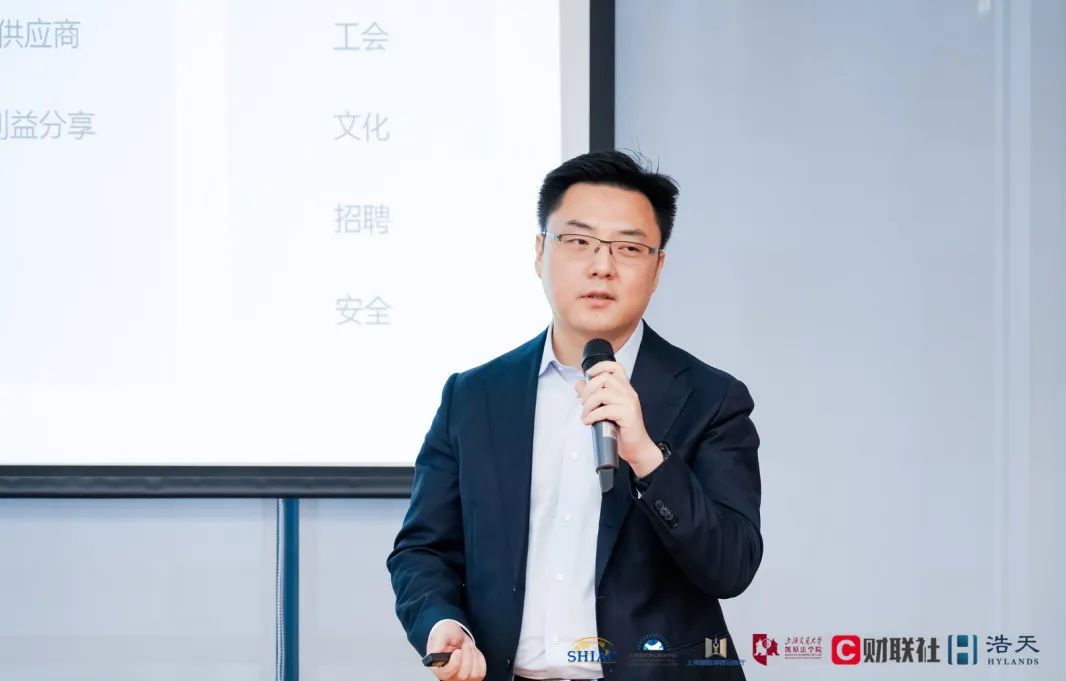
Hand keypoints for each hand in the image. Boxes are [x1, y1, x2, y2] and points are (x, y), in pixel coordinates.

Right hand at [426, 620, 485, 680]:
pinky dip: (479, 660)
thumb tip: (437, 651)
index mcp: (438, 668)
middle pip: (463, 675)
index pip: (447, 674)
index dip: (455, 663)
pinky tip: (472, 653)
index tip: (458, 651)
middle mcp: (449, 677)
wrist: (457, 636)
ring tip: (467, 647)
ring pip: (474, 674)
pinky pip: (481, 672)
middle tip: (463, 644)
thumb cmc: (447, 635)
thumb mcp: (442, 632)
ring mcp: (462, 678)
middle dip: (466, 655)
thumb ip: (439, 641)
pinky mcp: (473, 677)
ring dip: (473, 656)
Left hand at [575, 360, 663, 478]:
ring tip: (585, 415)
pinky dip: (592, 416)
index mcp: (625, 388)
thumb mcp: (606, 409)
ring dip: (588, 405)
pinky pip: (604, 410)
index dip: (600, 366)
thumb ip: (593, 395)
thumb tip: (579, 384)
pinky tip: (588, 422)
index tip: (588, 374)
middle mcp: (629, 392)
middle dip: (588, 389)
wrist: (636, 447)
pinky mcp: (627, 414)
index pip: (615, 367)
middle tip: (583, 402)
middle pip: (604, 378)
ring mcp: (629, 402)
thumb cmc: (622, 429)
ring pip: (602, 394)